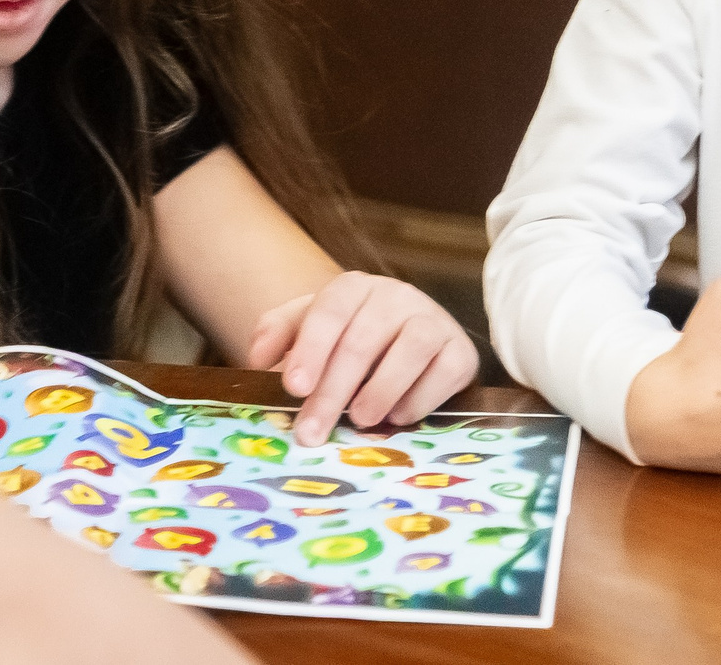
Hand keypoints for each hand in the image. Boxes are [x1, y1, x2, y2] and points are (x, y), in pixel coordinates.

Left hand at [246, 271, 479, 446]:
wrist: (416, 343)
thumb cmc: (353, 340)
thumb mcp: (312, 329)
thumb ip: (280, 335)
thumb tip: (258, 359)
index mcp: (354, 288)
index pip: (329, 311)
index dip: (311, 349)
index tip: (293, 387)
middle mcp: (396, 295)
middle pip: (362, 340)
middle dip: (333, 391)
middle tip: (311, 432)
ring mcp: (433, 319)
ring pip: (411, 348)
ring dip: (380, 390)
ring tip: (359, 421)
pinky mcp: (461, 351)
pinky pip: (444, 372)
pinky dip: (418, 398)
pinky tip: (397, 416)